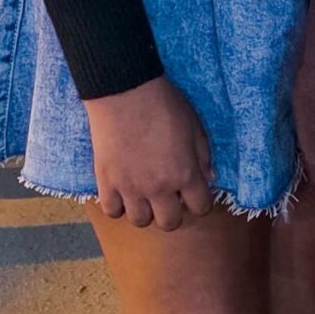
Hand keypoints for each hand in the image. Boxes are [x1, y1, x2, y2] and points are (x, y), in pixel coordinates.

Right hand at [85, 76, 214, 230]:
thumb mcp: (195, 126)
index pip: (200, 208)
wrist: (124, 91)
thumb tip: (208, 179)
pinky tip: (122, 191)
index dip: (199, 202)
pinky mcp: (106, 181)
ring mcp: (130, 187)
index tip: (193, 194)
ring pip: (140, 221)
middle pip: (169, 222)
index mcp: (185, 174)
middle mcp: (159, 187)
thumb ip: (203, 157)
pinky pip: (112, 211)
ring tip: (143, 194)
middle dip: (172, 212)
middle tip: (168, 196)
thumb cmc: (164, 104)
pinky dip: (118, 205)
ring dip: (145, 211)